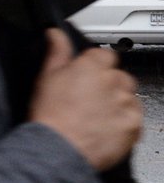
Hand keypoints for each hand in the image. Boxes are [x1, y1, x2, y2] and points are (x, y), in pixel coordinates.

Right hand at [30, 29, 142, 170]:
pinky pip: (136, 119)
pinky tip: (106, 128)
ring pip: (129, 96)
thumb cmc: (50, 115)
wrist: (58, 148)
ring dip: (118, 103)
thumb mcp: (46, 78)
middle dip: (109, 85)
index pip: (104, 55)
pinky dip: (125, 123)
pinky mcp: (134, 123)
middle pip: (119, 76)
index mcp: (91, 66)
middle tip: (90, 100)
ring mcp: (125, 102)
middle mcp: (112, 80)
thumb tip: (56, 33)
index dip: (94, 66)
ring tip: (97, 117)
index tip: (87, 76)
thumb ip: (57, 52)